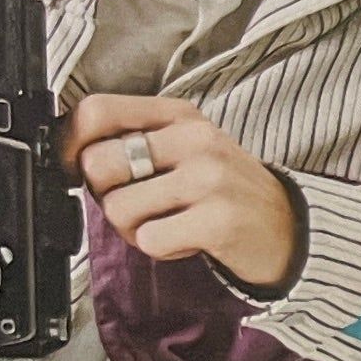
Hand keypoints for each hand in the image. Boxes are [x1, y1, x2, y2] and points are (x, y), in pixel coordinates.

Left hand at [66, 93, 298, 289]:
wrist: (289, 228)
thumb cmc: (226, 190)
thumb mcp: (185, 147)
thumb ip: (135, 140)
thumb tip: (72, 155)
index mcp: (179, 116)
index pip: (97, 112)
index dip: (71, 144)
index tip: (77, 167)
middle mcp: (194, 139)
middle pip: (98, 164)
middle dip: (105, 195)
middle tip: (136, 204)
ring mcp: (208, 179)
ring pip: (118, 208)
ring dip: (132, 229)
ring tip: (166, 224)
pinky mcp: (218, 220)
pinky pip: (150, 240)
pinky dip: (161, 248)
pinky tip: (186, 239)